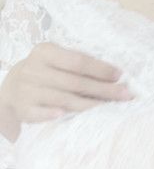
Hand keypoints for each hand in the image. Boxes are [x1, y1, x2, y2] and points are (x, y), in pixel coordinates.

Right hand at [0, 42, 133, 140]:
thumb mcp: (55, 61)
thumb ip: (78, 64)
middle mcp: (34, 70)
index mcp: (45, 52)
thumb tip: (115, 74)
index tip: (120, 76)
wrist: (13, 88)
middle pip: (75, 82)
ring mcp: (27, 90)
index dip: (100, 69)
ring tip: (111, 109)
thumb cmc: (46, 73)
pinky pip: (41, 114)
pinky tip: (67, 116)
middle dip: (103, 90)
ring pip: (64, 99)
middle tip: (125, 95)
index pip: (77, 61)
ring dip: (90, 106)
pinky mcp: (23, 109)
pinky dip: (54, 115)